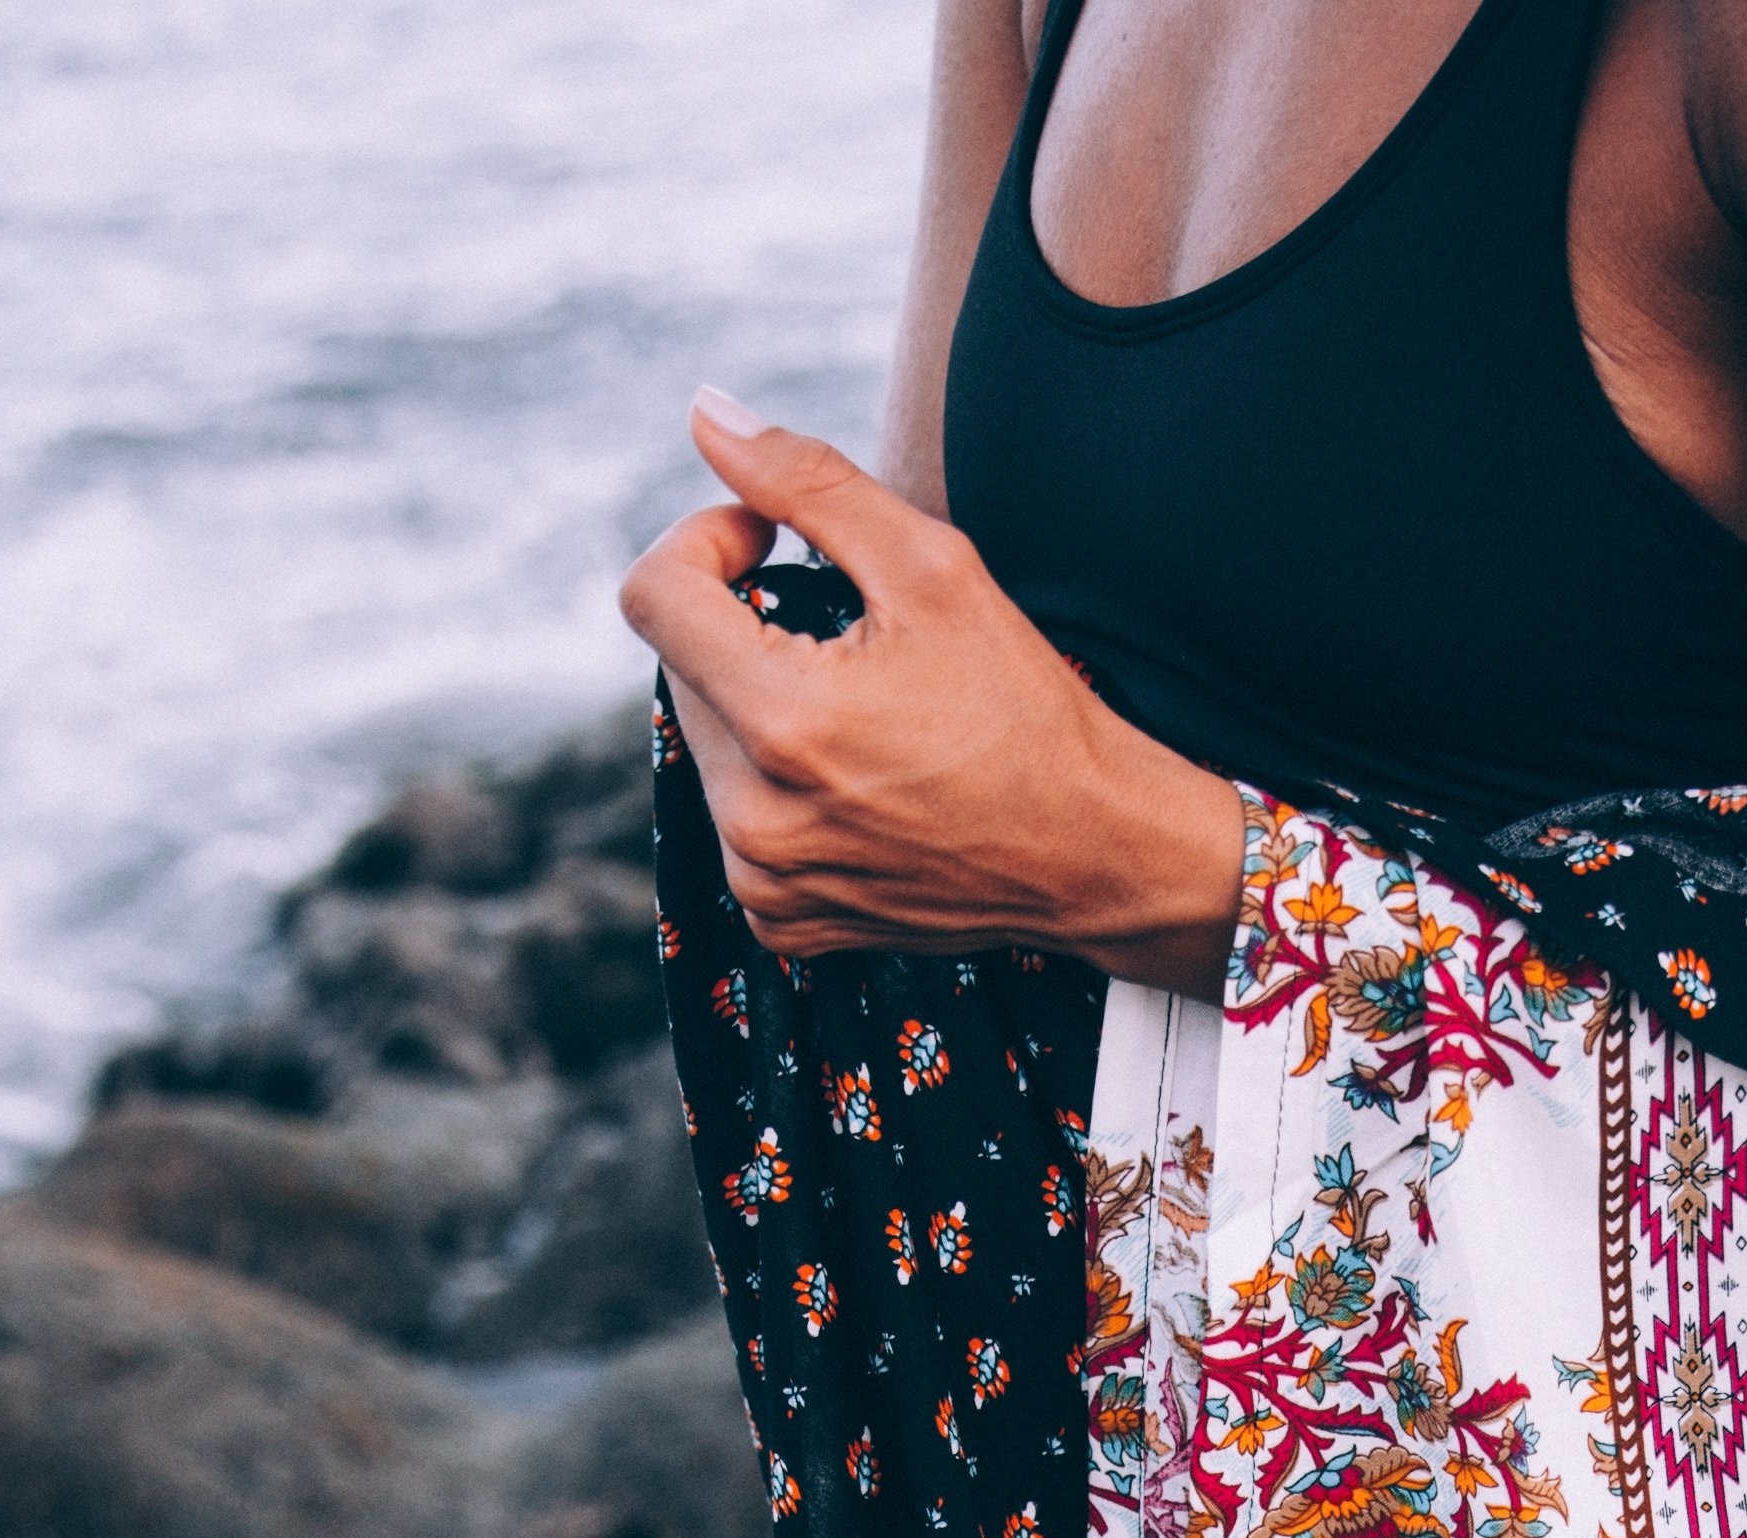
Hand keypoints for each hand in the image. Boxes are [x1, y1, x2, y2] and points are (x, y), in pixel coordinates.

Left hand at [617, 399, 1244, 992]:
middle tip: (838, 630)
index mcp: (784, 722)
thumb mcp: (931, 566)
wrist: (1092, 854)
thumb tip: (705, 411)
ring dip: (756, 702)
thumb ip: (807, 481)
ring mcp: (765, 880)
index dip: (703, 541)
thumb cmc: (1024, 707)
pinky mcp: (782, 919)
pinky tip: (857, 779)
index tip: (766, 541)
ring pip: (707, 742)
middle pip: (680, 668)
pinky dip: (777, 781)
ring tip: (858, 712)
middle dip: (737, 626)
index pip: (654, 595)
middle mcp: (756, 818)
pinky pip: (737, 819)